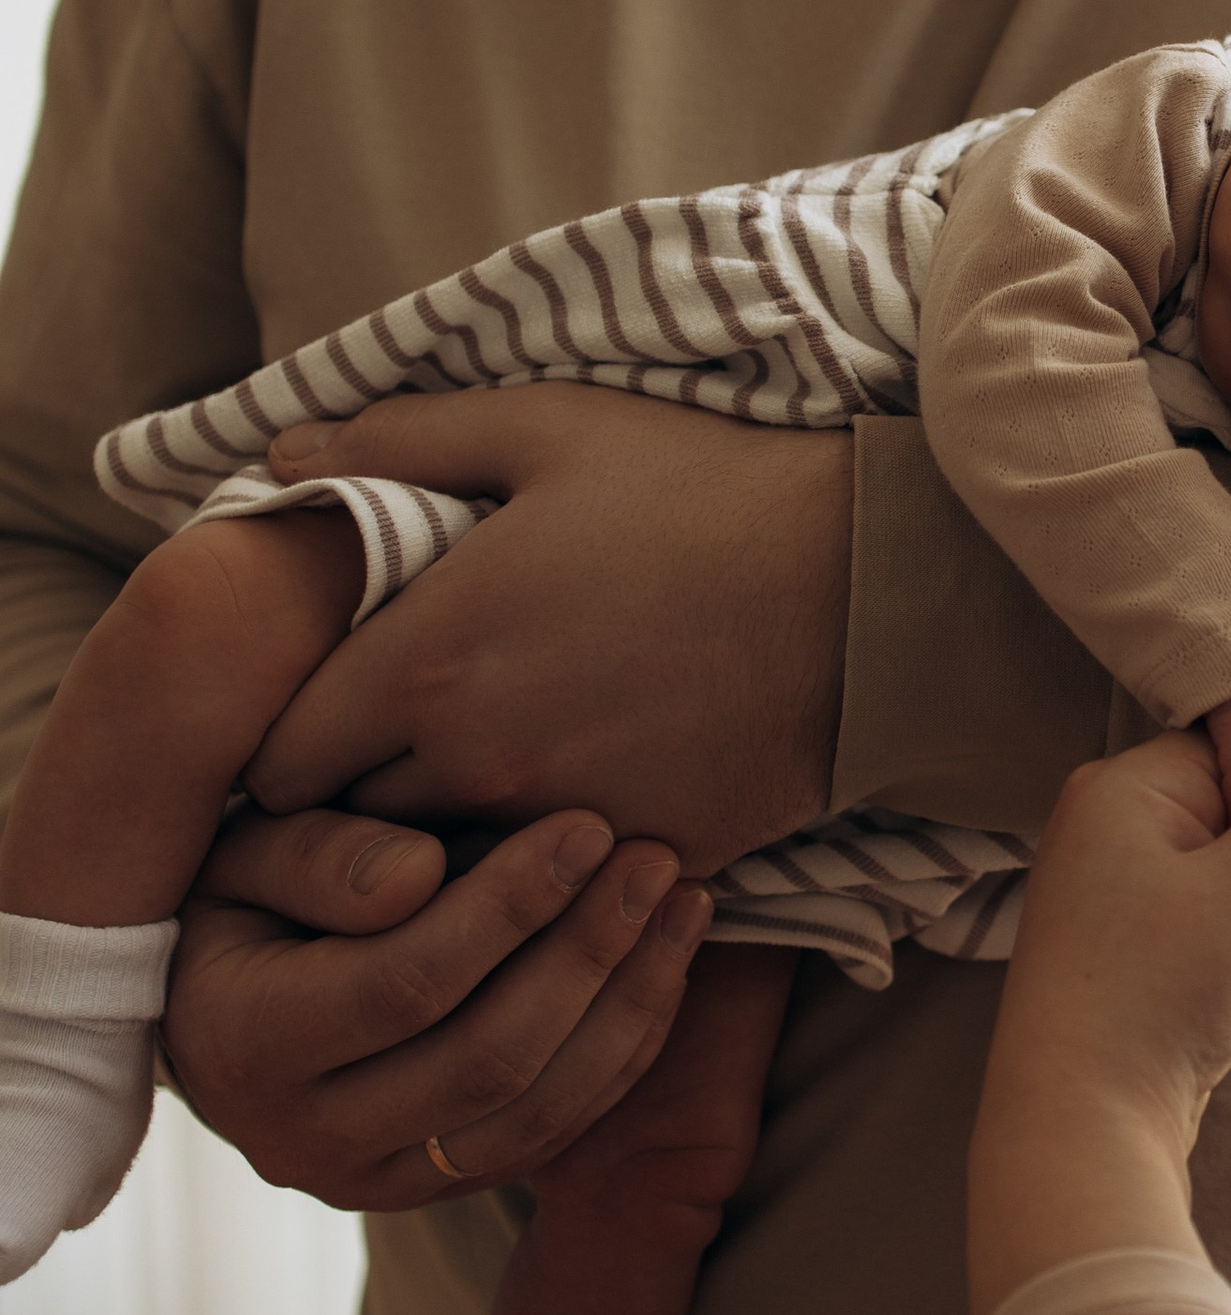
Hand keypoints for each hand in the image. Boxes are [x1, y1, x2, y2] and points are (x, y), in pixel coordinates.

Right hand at [163, 802, 712, 1210]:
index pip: (404, 984)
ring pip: (534, 1112)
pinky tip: (667, 964)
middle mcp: (307, 1140)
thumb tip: (418, 875)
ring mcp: (379, 1180)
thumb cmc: (242, 903)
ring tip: (682, 901)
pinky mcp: (440, 1188)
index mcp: (244, 1048)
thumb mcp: (244, 856)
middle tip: (653, 859)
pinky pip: (554, 1134)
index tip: (586, 828)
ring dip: (627, 1004)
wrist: (222, 1011)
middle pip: (485, 1059)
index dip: (505, 907)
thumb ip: (318, 856)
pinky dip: (624, 1050)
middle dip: (585, 953)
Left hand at [236, 388, 854, 874]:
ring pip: (451, 870)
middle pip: (354, 830)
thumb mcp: (545, 427)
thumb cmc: (704, 492)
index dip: (287, 740)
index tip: (322, 712)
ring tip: (495, 766)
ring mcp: (564, 828)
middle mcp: (478, 766)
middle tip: (399, 741)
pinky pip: (559, 887)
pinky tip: (589, 785)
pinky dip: (554, 856)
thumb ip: (397, 440)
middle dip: (360, 795)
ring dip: (452, 834)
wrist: (872, 588)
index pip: (281, 763)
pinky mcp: (644, 860)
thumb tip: (274, 455)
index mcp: (427, 663)